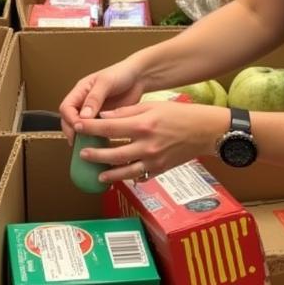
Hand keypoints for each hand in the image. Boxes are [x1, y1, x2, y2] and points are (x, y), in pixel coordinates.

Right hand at [59, 58, 141, 140]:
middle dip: (73, 131)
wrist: (139, 77)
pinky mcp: (104, 120)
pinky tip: (101, 146)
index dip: (70, 119)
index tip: (79, 127)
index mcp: (80, 91)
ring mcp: (94, 112)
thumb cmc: (121, 73)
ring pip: (82, 128)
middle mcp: (84, 103)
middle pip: (69, 120)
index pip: (66, 108)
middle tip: (80, 142)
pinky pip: (96, 132)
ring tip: (89, 147)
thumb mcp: (106, 82)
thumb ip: (94, 98)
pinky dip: (96, 139)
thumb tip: (83, 116)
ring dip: (83, 137)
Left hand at [72, 100, 220, 184]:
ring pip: (125, 170)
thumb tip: (104, 116)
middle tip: (82, 153)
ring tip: (97, 172)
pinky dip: (128, 178)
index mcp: (143, 125)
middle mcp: (146, 145)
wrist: (205, 131)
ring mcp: (153, 160)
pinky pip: (140, 176)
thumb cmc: (179, 115)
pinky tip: (119, 177)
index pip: (109, 127)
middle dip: (95, 154)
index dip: (91, 128)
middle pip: (113, 152)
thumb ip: (127, 112)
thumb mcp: (152, 106)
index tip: (78, 127)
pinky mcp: (160, 169)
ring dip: (109, 172)